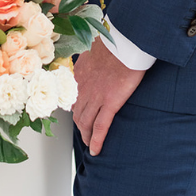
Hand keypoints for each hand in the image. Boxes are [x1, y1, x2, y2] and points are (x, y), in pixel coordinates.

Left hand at [71, 38, 144, 155]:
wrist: (123, 45)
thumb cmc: (113, 46)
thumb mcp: (93, 52)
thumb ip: (88, 61)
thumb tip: (89, 61)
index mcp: (78, 76)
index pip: (72, 99)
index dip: (75, 110)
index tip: (78, 117)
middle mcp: (83, 88)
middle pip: (77, 114)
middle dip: (80, 127)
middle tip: (84, 136)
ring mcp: (96, 97)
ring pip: (86, 122)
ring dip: (86, 136)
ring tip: (90, 145)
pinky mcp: (110, 103)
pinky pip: (101, 126)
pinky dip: (97, 140)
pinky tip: (96, 150)